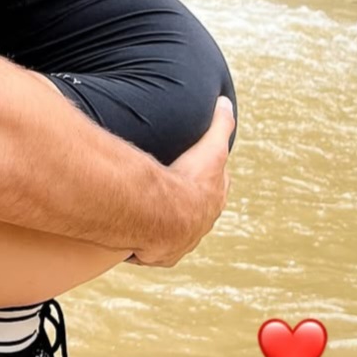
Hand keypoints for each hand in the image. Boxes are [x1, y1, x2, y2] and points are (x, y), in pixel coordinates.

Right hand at [131, 96, 234, 266]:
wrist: (169, 215)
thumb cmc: (190, 180)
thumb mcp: (211, 146)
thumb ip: (220, 123)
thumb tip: (225, 102)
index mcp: (213, 199)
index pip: (216, 185)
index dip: (208, 176)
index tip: (196, 170)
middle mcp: (200, 223)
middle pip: (196, 211)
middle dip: (186, 203)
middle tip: (170, 193)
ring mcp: (181, 241)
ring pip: (172, 232)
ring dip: (162, 225)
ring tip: (147, 216)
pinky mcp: (161, 255)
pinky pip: (150, 251)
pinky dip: (142, 244)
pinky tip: (131, 239)